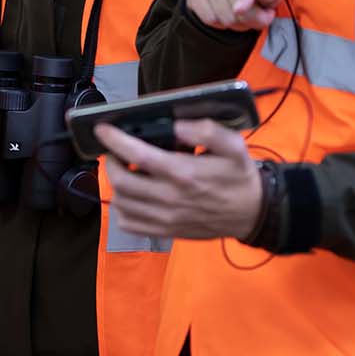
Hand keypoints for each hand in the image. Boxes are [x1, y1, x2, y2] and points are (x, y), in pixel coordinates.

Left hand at [95, 118, 262, 240]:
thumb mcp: (233, 146)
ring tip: (123, 171)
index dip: (115, 140)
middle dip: (110, 163)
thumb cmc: (239, 176)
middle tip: (114, 152)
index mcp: (184, 173)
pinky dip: (122, 209)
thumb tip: (177, 124)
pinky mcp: (165, 231)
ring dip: (115, 185)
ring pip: (122, 203)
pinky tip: (131, 195)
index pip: (138, 155)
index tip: (102, 128)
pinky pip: (129, 224)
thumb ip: (207, 131)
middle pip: (122, 181)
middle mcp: (170, 198)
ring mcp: (166, 218)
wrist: (252, 213)